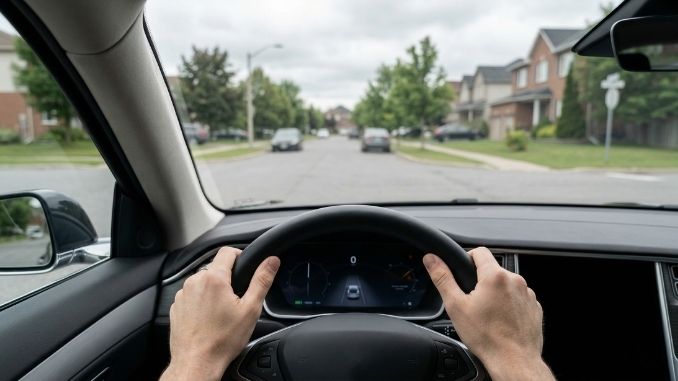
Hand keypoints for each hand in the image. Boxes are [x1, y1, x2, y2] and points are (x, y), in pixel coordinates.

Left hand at [160, 247, 279, 380]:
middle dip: (227, 278)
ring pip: (202, 282)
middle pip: (215, 268)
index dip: (240, 255)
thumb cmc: (222, 340)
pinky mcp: (176, 306)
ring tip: (222, 312)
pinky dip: (201, 302)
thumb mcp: (250, 309)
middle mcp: (194, 282)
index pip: (227, 251)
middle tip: (237, 299)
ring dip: (213, 290)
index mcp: (214, 278)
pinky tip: (209, 318)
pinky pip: (191, 295)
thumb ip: (262, 280)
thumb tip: (272, 261)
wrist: (197, 363)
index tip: (245, 267)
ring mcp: (182, 294)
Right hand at [423, 248, 554, 380]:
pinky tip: (501, 321)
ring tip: (488, 315)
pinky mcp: (534, 307)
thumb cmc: (486, 337)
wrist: (514, 361)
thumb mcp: (456, 306)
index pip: (480, 252)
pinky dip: (509, 305)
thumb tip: (431, 259)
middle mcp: (515, 280)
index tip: (463, 272)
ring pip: (506, 285)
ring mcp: (528, 294)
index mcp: (495, 276)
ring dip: (496, 294)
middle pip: (493, 270)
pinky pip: (518, 298)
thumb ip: (442, 278)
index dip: (467, 258)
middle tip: (473, 302)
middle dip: (481, 282)